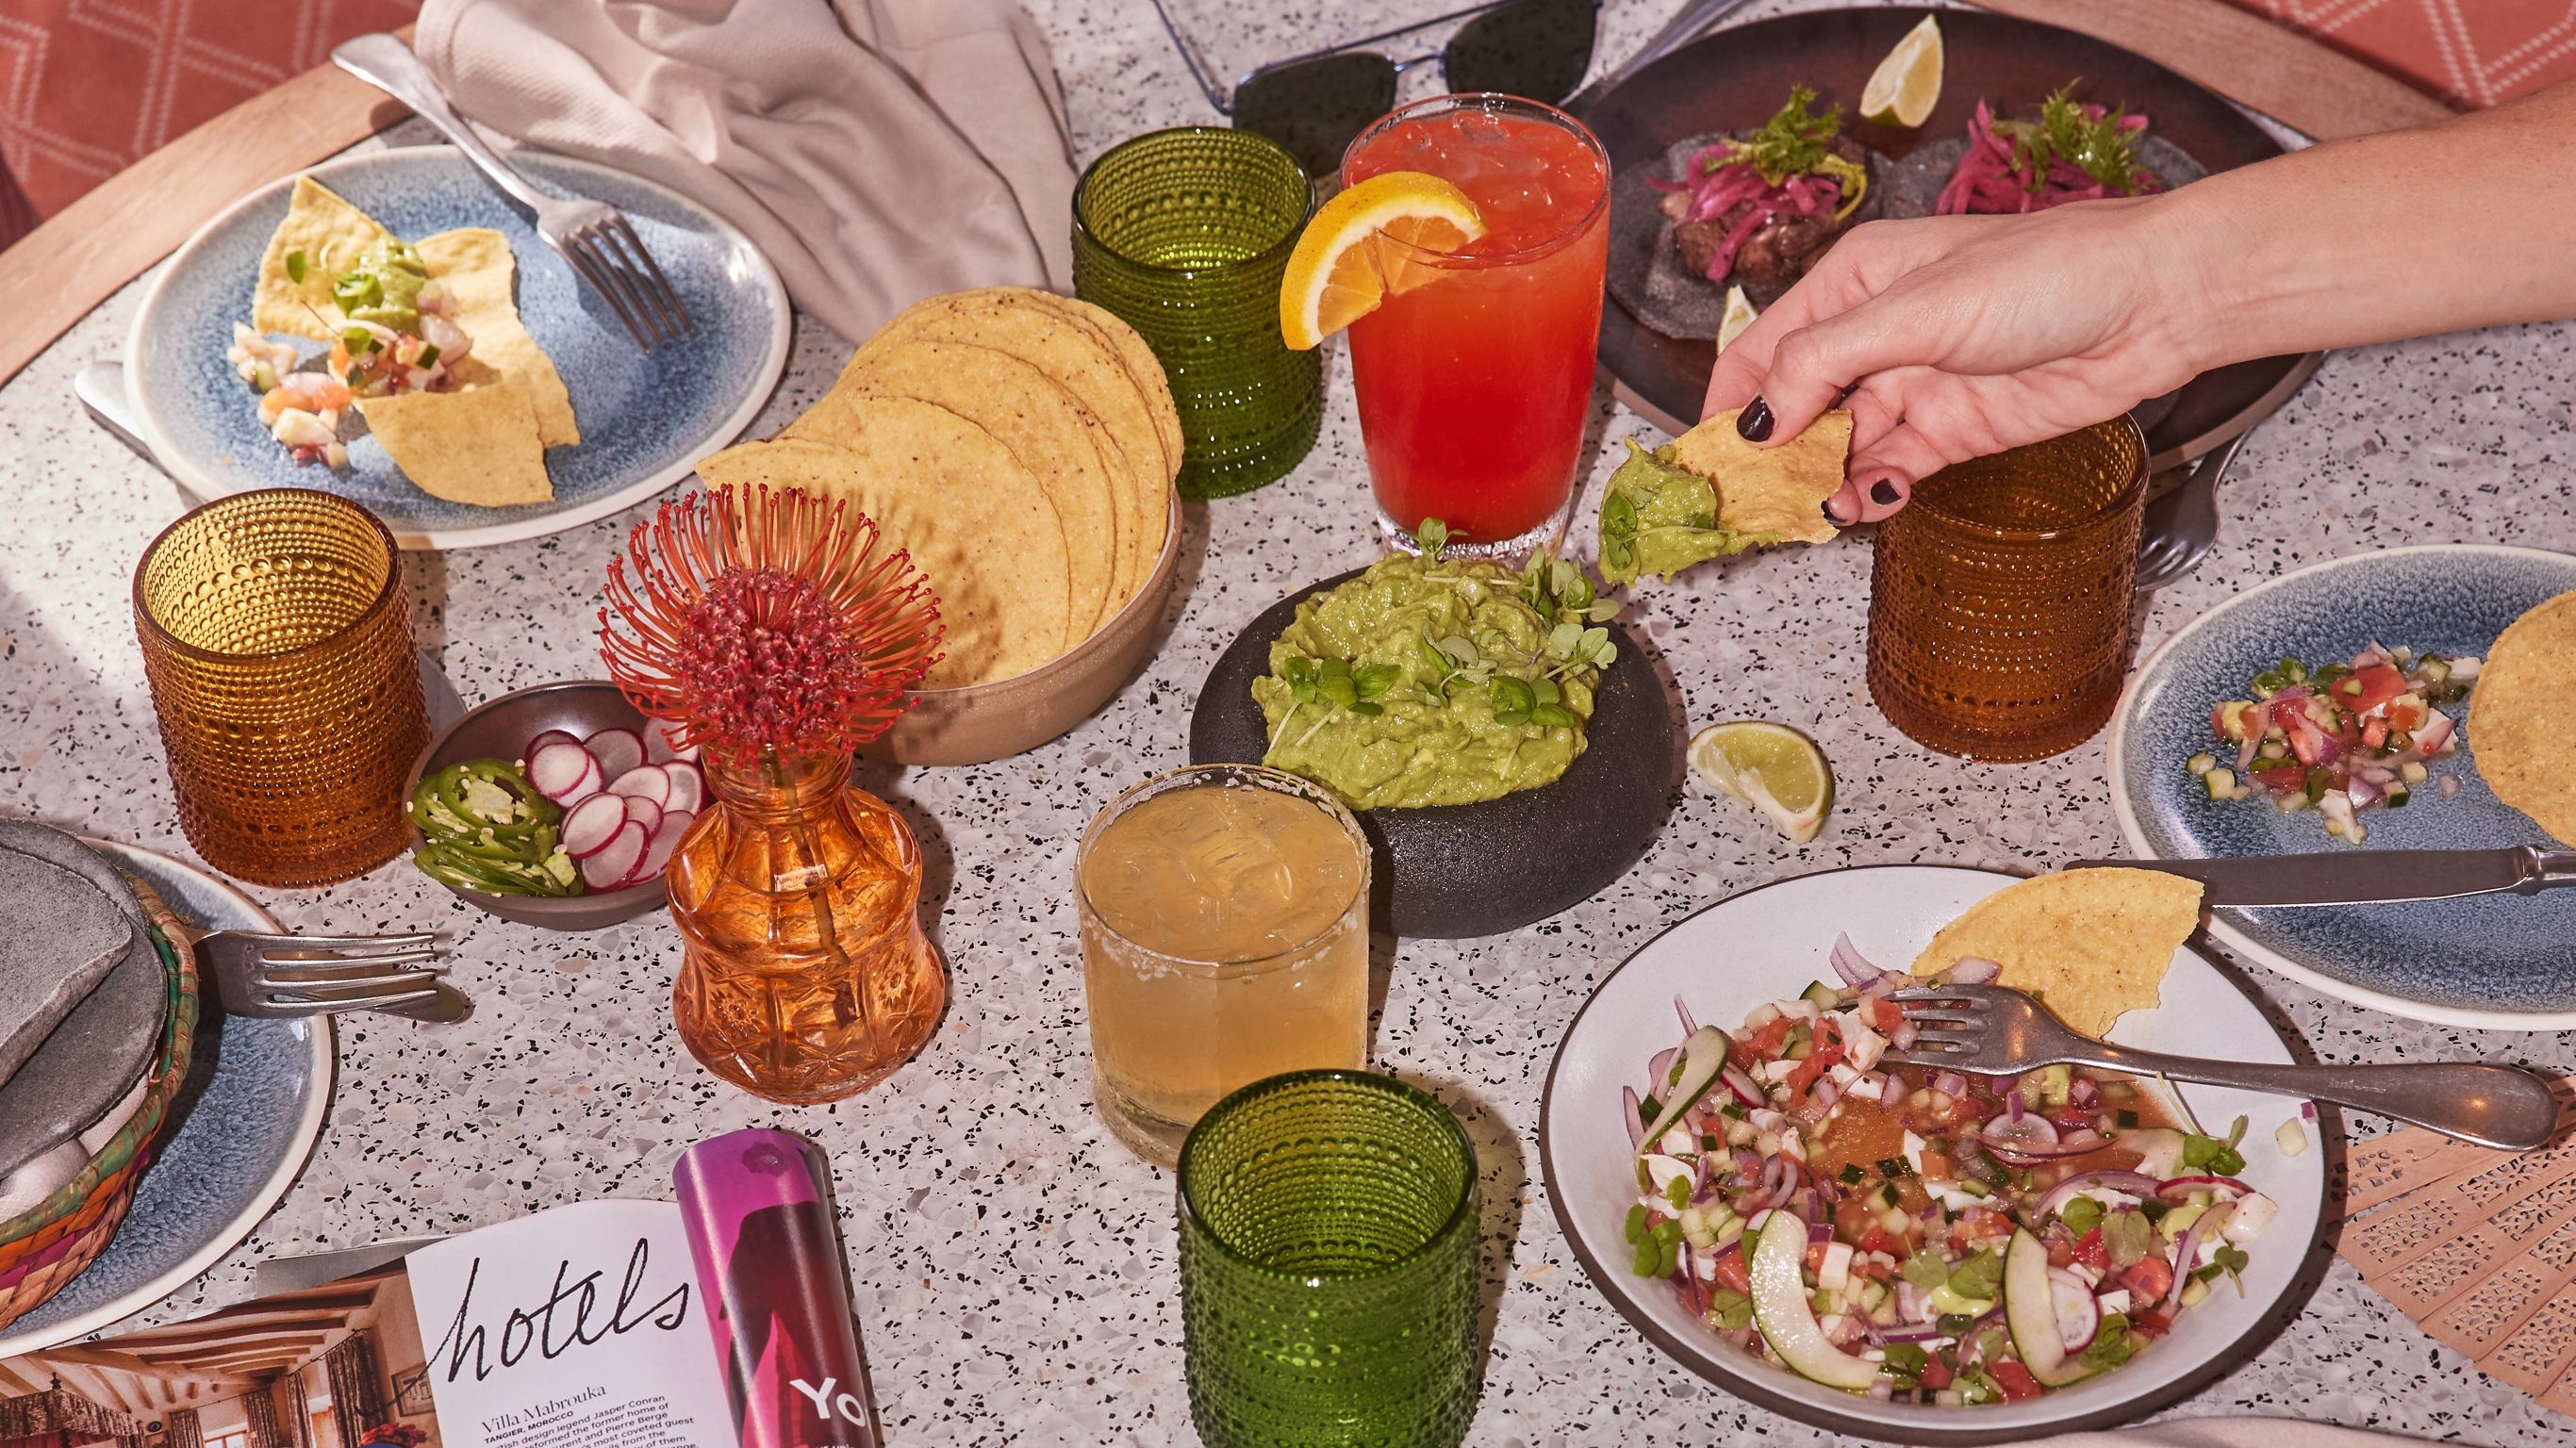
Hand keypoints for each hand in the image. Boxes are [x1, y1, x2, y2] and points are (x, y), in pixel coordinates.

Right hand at [1702, 201, 2206, 521]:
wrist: (2155, 303)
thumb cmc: (2043, 274)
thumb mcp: (1916, 311)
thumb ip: (1826, 364)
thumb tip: (1754, 420)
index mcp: (1852, 286)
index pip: (1762, 352)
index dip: (1728, 406)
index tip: (1705, 463)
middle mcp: (1875, 338)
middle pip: (1794, 408)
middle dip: (1769, 458)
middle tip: (1748, 509)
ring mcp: (1915, 387)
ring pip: (1840, 447)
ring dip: (1821, 481)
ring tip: (1814, 511)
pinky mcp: (1955, 432)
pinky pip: (1891, 470)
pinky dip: (1871, 492)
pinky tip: (1864, 504)